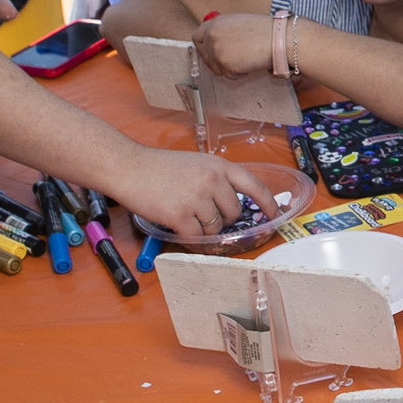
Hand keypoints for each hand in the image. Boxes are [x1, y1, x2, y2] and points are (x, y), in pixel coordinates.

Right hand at [107, 145, 280, 236]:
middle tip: (204, 215)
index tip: (274, 214)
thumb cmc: (158, 167)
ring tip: (186, 216)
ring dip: (204, 228)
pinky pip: (196, 237)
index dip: (267, 202)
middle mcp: (211, 180)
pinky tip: (180, 229)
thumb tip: (231, 202)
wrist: (128, 168)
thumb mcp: (196, 163)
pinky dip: (190, 238)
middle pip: (234, 212)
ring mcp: (196, 198)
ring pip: (215, 227)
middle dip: (223, 219)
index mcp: (218, 165)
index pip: (254, 185)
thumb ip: (215, 179)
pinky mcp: (180, 215)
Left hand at [194, 13, 273, 77]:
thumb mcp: (240, 23)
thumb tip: (218, 43)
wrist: (279, 39)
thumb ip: (225, 31)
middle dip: (214, 61)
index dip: (204, 47)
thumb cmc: (267, 31)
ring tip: (246, 60)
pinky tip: (250, 64)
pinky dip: (238, 74)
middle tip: (229, 63)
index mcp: (216, 22)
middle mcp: (212, 34)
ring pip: (215, 67)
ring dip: (228, 68)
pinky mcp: (223, 63)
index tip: (212, 53)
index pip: (197, 36)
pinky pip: (227, 75)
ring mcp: (216, 49)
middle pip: (203, 55)